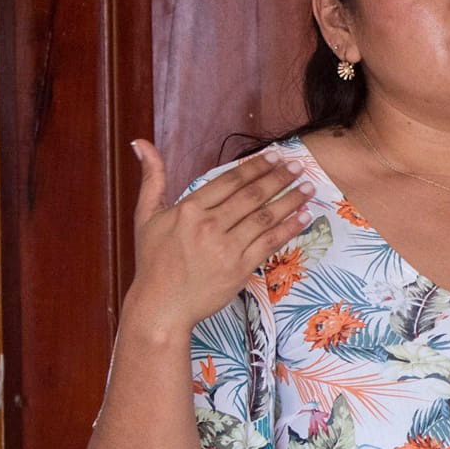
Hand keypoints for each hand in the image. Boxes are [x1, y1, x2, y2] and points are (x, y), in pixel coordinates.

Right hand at [125, 140, 312, 334]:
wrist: (161, 306)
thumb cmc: (153, 262)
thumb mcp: (146, 216)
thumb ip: (151, 178)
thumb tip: (140, 142)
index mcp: (189, 210)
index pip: (230, 181)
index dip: (256, 167)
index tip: (274, 157)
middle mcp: (208, 226)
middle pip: (252, 195)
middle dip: (279, 178)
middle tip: (298, 168)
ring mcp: (225, 248)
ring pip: (265, 217)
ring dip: (290, 200)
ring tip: (308, 188)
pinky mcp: (239, 269)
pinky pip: (270, 243)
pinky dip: (289, 228)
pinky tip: (304, 217)